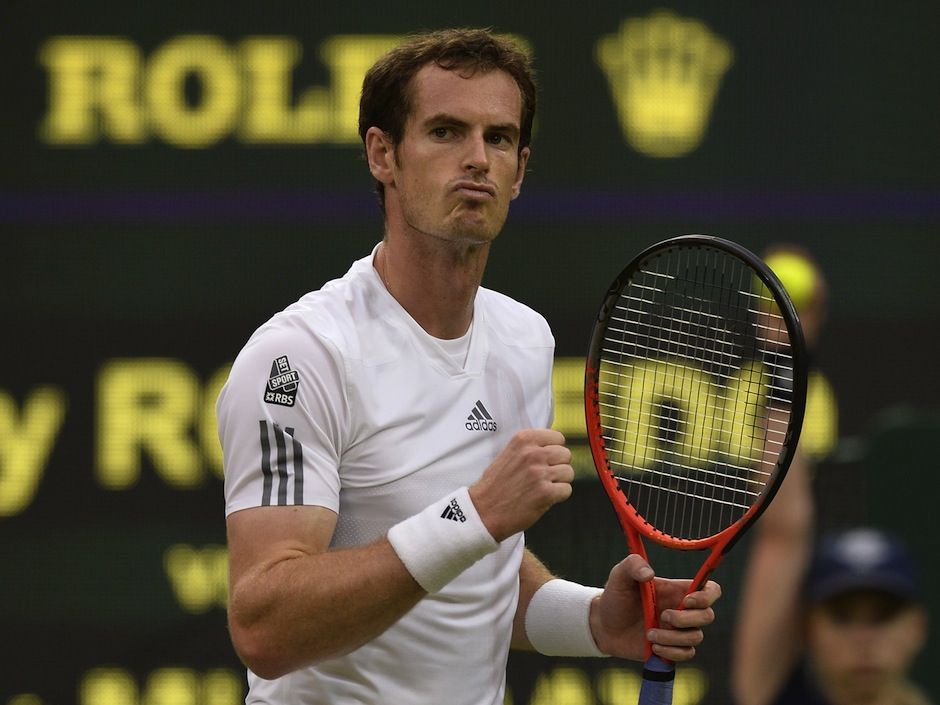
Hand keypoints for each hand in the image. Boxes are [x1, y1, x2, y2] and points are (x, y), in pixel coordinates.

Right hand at [469, 429, 573, 541]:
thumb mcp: (509, 454)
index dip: (554, 450)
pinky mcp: (545, 493)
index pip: (558, 437)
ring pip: (569, 473)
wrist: (483, 511)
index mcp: (523, 439)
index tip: (546, 460)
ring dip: (559, 482)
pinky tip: (544, 498)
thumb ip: (530, 447)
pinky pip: (567, 490)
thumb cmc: (496, 485)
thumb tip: (555, 445)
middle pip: (566, 454)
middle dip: (559, 466)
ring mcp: (539, 473)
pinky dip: (558, 496)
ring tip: (542, 487)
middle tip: (545, 476)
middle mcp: (532, 453)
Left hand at [589, 554, 720, 661]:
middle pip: (708, 616)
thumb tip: (649, 573)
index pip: (710, 590)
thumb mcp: (620, 575)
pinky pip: (687, 654)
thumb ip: (633, 565)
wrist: (603, 625)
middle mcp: (683, 610)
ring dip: (673, 637)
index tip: (688, 600)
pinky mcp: (672, 649)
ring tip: (650, 634)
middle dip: (686, 619)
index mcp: (677, 590)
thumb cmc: (616, 596)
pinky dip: (671, 652)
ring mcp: (679, 631)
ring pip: (696, 637)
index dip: (707, 596)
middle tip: (663, 616)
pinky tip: (653, 646)